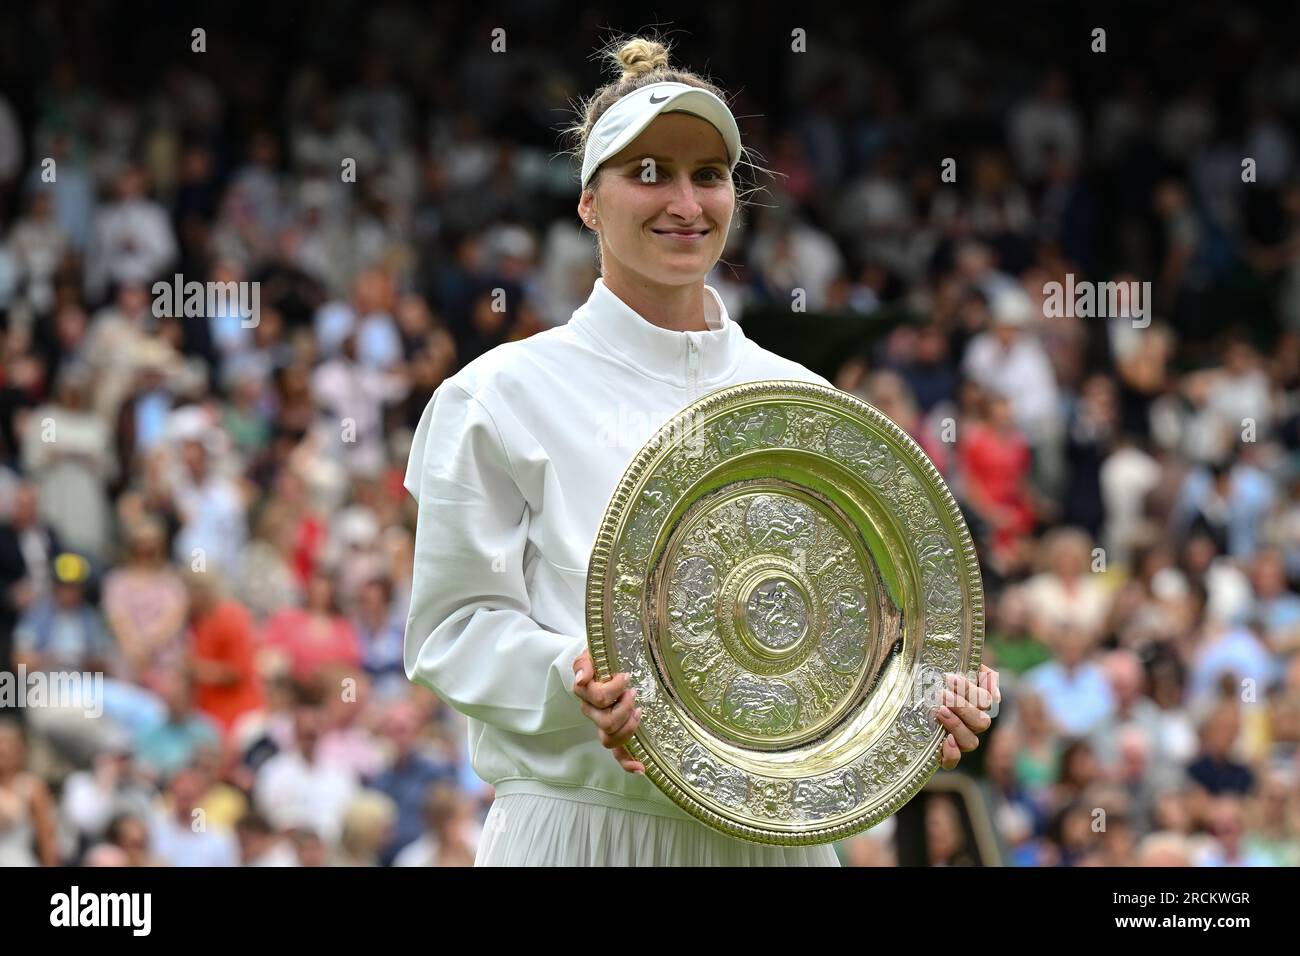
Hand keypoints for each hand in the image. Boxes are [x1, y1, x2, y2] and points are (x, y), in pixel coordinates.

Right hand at [572, 650, 644, 774]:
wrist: (606, 662)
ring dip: (628, 727)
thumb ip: (584, 664)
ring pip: (611, 738)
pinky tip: (640, 768)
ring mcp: (603, 724)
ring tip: (638, 710)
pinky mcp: (615, 732)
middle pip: (606, 722)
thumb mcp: (590, 654)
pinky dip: (627, 762)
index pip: (599, 699)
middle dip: (625, 708)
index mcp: (586, 693)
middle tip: (633, 693)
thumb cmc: (600, 658)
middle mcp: (592, 712)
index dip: (614, 690)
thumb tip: (582, 679)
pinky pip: (617, 753)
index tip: (626, 677)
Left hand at [933, 664, 999, 770]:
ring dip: (957, 725)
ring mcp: (957, 739)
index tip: (950, 678)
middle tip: (942, 694)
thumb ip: (982, 672)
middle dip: (962, 707)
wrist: (907, 683)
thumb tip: (996, 695)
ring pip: (971, 742)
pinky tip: (946, 740)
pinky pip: (952, 761)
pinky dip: (952, 754)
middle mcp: (970, 724)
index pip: (986, 701)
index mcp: (975, 703)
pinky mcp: (941, 752)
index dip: (971, 692)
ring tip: (939, 710)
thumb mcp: (955, 663)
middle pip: (981, 723)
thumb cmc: (932, 674)